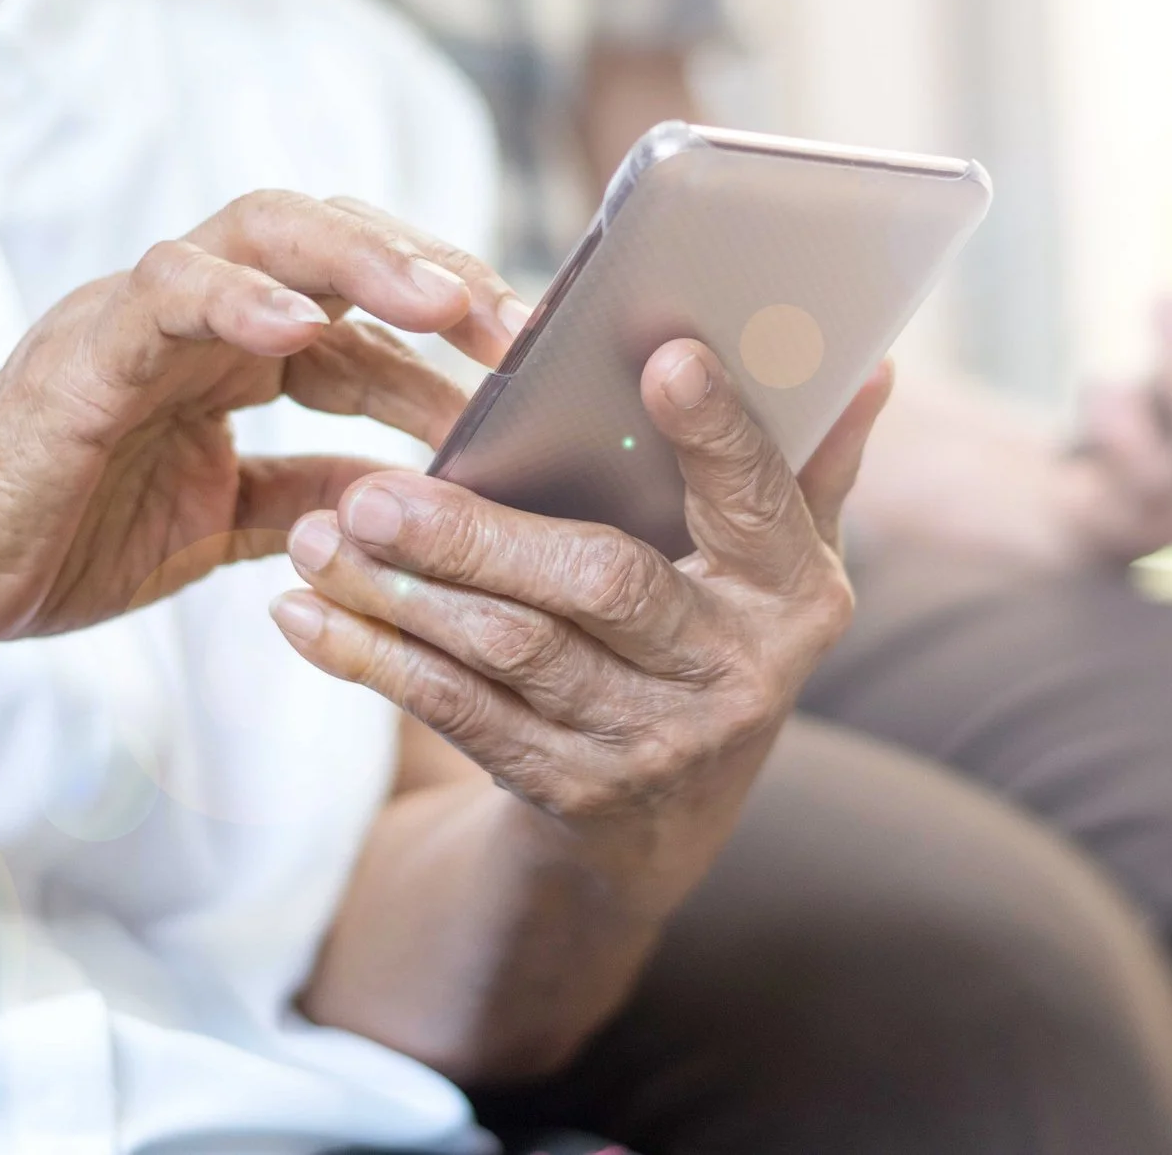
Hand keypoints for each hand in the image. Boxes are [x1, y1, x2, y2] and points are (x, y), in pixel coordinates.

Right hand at [0, 191, 529, 657]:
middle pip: (330, 240)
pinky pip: (159, 295)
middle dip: (431, 271)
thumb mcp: (226, 524)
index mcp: (233, 349)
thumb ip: (315, 496)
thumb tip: (420, 494)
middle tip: (519, 324)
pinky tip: (295, 322)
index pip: (361, 307)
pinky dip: (229, 297)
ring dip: (362, 261)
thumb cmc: (66, 537)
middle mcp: (195, 312)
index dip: (449, 327)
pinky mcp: (75, 351)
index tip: (535, 365)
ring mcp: (133, 317)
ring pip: (258, 234)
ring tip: (448, 300)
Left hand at [271, 344, 891, 892]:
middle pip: (602, 586)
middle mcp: (735, 674)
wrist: (672, 816)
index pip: (760, 502)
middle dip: (480, 538)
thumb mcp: (777, 558)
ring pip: (510, 655)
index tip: (665, 356)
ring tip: (317, 533)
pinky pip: (457, 716)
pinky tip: (302, 614)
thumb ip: (808, 461)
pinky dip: (373, 663)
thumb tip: (869, 359)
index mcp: (794, 593)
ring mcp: (650, 740)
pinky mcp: (568, 790)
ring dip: (401, 596)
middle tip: (375, 489)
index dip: (717, 434)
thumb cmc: (717, 629)